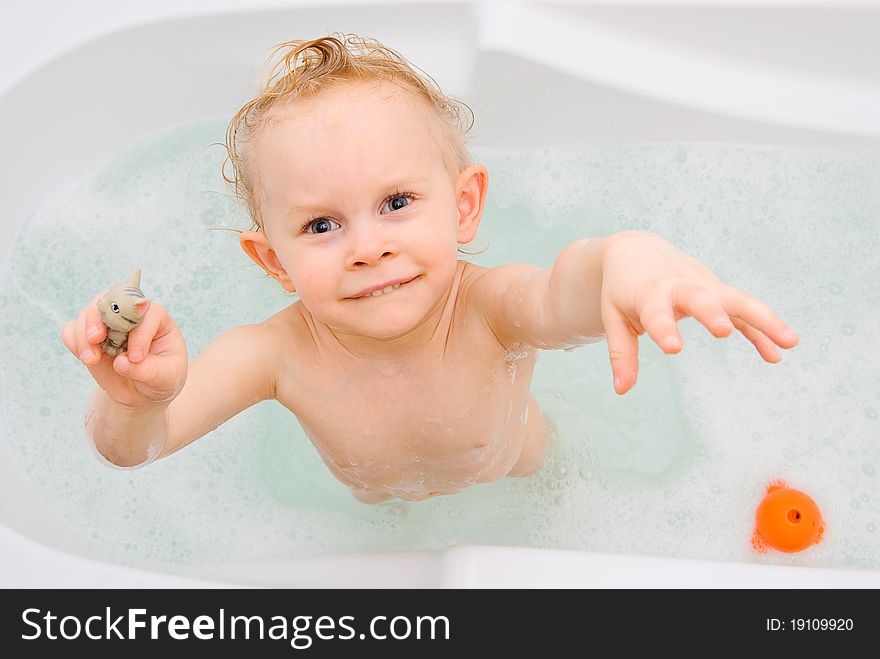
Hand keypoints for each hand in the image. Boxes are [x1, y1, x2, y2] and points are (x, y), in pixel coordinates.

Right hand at [61, 291, 187, 407]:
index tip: (136, 358)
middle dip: (99, 318)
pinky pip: (72, 330)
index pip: (148, 314)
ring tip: (91, 359)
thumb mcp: (166, 377)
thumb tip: (120, 363)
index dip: (139, 334)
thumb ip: (148, 370)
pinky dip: (74, 341)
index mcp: (157, 318)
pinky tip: (85, 357)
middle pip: (111, 301)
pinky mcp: (90, 338)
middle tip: (95, 339)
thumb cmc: (163, 378)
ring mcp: (107, 324)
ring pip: (88, 313)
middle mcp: (130, 315)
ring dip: (84, 334)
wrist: (144, 391)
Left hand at [599, 231, 798, 394]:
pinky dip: (761, 331)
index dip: (664, 329)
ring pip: (737, 299)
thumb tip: (622, 391)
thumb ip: (621, 353)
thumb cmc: (623, 290)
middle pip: (701, 297)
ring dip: (764, 319)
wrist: (636, 252)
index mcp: (649, 293)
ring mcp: (704, 287)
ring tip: (790, 342)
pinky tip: (777, 353)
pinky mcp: (718, 293)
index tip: (672, 348)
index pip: (656, 312)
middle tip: (722, 331)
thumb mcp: (614, 318)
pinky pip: (744, 313)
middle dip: (712, 313)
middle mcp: (680, 286)